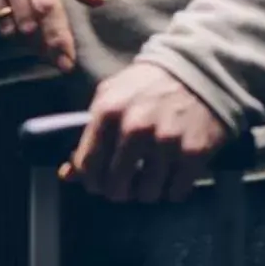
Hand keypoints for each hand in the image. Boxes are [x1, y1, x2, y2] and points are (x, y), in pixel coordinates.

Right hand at [0, 0, 105, 70]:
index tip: (67, 62)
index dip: (58, 38)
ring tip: (36, 40)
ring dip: (22, 38)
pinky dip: (0, 28)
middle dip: (43, 44)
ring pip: (5, 23)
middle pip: (26, 21)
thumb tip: (97, 1)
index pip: (47, 6)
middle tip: (56, 55)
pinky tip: (12, 27)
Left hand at [67, 62, 229, 203]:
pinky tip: (171, 176)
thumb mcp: (110, 96)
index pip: (88, 164)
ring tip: (149, 179)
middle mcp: (134, 128)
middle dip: (117, 191)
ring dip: (147, 192)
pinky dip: (172, 190)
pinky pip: (176, 192)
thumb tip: (67, 174)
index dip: (90, 180)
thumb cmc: (146, 85)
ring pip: (147, 194)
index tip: (97, 183)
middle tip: (124, 186)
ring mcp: (165, 142)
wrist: (197, 71)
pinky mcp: (194, 153)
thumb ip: (88, 134)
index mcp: (108, 111)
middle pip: (116, 185)